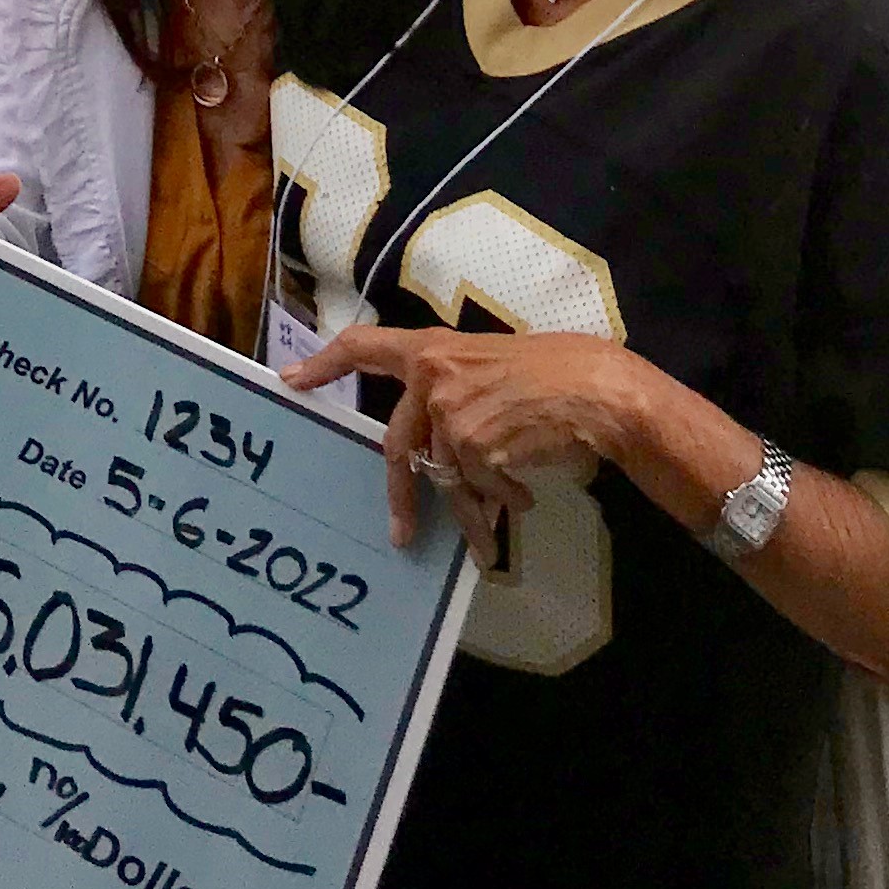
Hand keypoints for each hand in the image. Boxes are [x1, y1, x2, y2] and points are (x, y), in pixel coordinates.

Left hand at [282, 324, 636, 563]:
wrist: (597, 392)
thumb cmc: (558, 372)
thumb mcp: (492, 364)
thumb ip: (457, 388)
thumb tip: (443, 444)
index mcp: (433, 349)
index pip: (364, 347)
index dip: (326, 363)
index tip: (291, 379)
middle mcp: (432, 378)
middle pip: (397, 446)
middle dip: (402, 498)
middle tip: (400, 536)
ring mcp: (449, 412)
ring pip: (446, 478)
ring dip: (470, 514)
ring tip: (488, 541)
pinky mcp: (472, 445)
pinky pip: (477, 490)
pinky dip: (500, 502)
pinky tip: (524, 496)